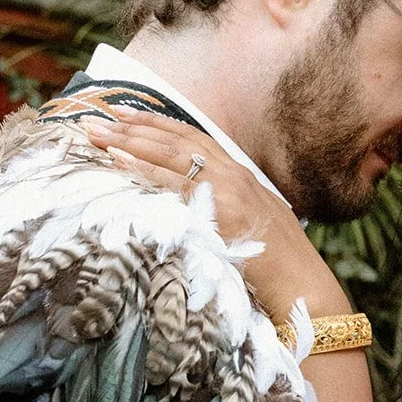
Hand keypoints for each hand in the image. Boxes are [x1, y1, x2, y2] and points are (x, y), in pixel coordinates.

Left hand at [84, 112, 346, 322]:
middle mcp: (235, 174)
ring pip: (172, 156)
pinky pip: (173, 186)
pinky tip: (118, 164)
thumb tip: (193, 208)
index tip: (126, 114)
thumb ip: (225, 207)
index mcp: (242, 174)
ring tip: (97, 134)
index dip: (158, 124)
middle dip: (135, 127)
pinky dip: (144, 171)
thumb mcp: (253, 223)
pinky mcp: (222, 211)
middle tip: (98, 119)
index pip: (193, 138)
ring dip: (130, 143)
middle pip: (177, 140)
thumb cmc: (278, 266)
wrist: (303, 287)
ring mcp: (229, 190)